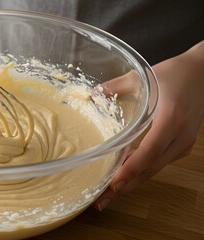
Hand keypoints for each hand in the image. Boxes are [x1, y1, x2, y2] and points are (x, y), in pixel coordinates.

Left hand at [95, 40, 203, 210]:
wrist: (203, 74)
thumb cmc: (174, 74)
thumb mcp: (143, 77)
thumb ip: (117, 86)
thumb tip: (92, 93)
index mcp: (171, 118)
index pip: (150, 151)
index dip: (131, 169)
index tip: (113, 183)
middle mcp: (180, 136)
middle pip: (151, 168)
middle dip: (126, 185)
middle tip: (102, 200)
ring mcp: (184, 143)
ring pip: (155, 169)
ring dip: (132, 182)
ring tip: (108, 194)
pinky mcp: (183, 145)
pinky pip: (159, 163)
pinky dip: (141, 171)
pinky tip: (124, 176)